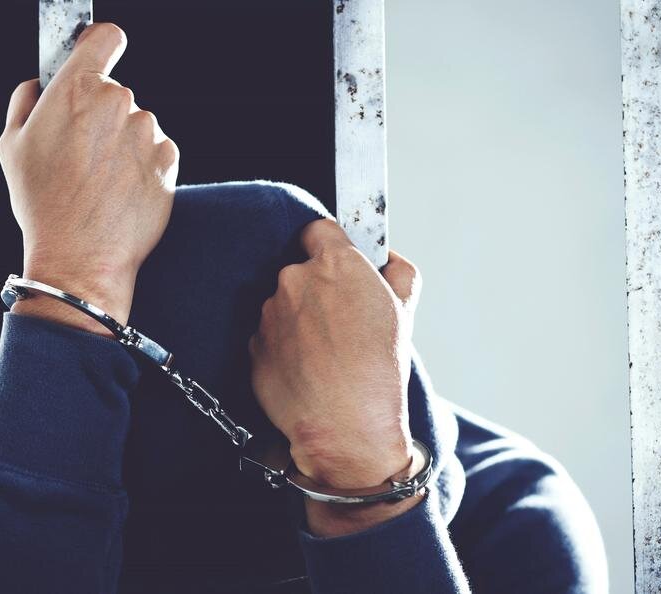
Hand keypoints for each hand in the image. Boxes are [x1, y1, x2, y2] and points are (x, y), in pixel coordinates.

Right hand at [0, 23, 178, 333]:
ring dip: (122, 143)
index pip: (105, 37)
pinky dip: (142, 167)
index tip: (96, 54)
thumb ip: (26, 100)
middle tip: (79, 153)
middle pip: (115, 91)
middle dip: (100, 114)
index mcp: (77, 89)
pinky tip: (119, 192)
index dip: (99, 44)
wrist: (80, 257)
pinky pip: (156, 152)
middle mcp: (118, 102)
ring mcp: (147, 133)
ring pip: (136, 125)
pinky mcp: (168, 162)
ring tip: (98, 181)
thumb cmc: (42, 204)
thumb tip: (39, 84)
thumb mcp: (11, 146)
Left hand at [248, 219, 424, 535]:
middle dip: (316, 289)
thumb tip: (388, 259)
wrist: (345, 426)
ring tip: (325, 354)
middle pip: (300, 270)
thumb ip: (399, 270)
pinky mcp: (253, 345)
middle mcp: (294, 280)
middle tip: (340, 321)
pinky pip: (269, 337)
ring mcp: (269, 314)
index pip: (318, 229)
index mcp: (334, 263)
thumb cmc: (379, 371)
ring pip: (283, 305)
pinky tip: (307, 370)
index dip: (329, 246)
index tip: (337, 265)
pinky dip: (284, 348)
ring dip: (298, 320)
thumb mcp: (406, 310)